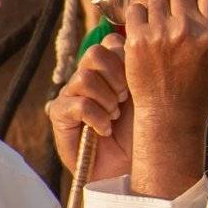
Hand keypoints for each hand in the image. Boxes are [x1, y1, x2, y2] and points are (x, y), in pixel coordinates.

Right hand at [49, 28, 131, 183]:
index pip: (111, 41)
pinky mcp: (60, 115)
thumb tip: (138, 43)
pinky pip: (77, 104)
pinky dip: (97, 118)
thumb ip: (140, 68)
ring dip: (107, 99)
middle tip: (126, 98)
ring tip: (115, 116)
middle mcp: (88, 77)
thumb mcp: (147, 94)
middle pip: (95, 53)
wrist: (131, 166)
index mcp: (109, 68)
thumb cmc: (142, 131)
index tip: (136, 80)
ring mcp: (71, 94)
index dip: (125, 57)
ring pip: (85, 77)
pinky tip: (105, 130)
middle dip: (116, 76)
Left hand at [120, 0, 207, 195]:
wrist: (170, 116)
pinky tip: (145, 29)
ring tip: (161, 24)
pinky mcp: (136, 40)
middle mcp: (185, 28)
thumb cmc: (200, 90)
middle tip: (177, 13)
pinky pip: (135, 10)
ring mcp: (159, 33)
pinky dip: (139, 16)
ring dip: (159, 7)